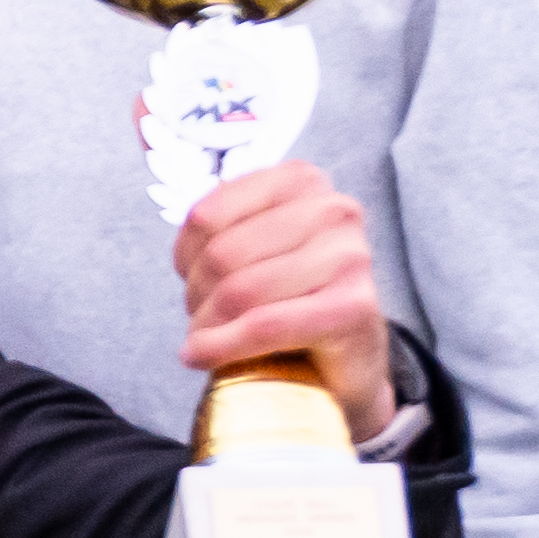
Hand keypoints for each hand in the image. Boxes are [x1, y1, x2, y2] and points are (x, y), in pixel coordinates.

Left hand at [167, 157, 395, 444]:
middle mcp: (333, 209)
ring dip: (207, 325)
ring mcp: (350, 257)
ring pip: (240, 291)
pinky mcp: (354, 307)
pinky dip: (223, 346)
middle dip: (197, 294)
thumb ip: (219, 230)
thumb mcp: (254, 246)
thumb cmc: (293, 294)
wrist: (351, 354)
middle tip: (200, 319)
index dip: (185, 255)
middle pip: (222, 254)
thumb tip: (184, 253)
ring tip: (205, 339)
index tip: (187, 278)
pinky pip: (265, 326)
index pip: (207, 214)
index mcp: (300, 181)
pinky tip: (205, 356)